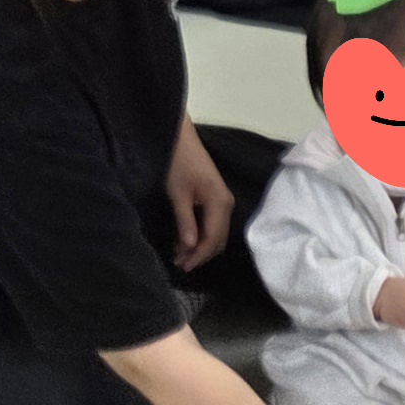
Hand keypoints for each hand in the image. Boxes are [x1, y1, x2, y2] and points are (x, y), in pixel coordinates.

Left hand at [166, 116, 231, 272]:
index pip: (213, 238)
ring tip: (179, 255)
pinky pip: (212, 224)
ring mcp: (223, 201)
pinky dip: (201, 235)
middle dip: (200, 254)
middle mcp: (227, 205)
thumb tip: (190, 247)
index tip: (182, 266)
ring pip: (216, 233)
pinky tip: (185, 240)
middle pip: (218, 239)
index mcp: (220, 203)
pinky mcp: (216, 199)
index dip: (199, 255)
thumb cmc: (178, 163)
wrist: (180, 138)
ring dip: (200, 246)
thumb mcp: (178, 194)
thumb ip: (185, 221)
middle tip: (179, 263)